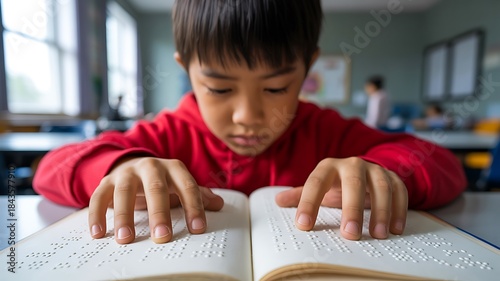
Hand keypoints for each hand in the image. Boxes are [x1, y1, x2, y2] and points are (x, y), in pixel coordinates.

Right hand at [88, 157, 223, 243]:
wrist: (132, 164)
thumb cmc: (162, 181)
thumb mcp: (180, 184)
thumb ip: (198, 194)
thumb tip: (219, 204)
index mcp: (173, 168)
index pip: (187, 186)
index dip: (193, 207)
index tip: (197, 229)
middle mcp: (150, 166)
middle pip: (156, 188)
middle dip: (159, 213)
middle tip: (162, 237)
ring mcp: (127, 173)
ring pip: (124, 192)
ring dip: (124, 216)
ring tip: (126, 239)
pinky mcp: (106, 181)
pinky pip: (98, 197)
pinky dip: (97, 215)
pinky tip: (98, 234)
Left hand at [275, 157, 407, 239]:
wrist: (363, 170)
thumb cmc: (336, 184)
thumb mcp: (319, 187)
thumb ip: (300, 195)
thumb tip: (277, 200)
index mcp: (328, 167)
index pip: (315, 183)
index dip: (308, 204)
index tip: (304, 225)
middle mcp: (352, 164)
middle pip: (353, 183)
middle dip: (352, 209)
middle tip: (350, 235)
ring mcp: (374, 169)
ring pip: (380, 186)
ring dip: (381, 211)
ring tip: (378, 235)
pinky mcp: (393, 177)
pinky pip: (400, 190)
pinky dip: (400, 209)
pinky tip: (396, 229)